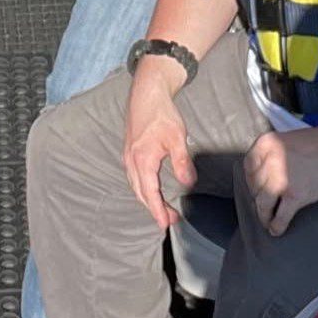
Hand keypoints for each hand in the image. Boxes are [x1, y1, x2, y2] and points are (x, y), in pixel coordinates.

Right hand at [122, 62, 196, 229]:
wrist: (147, 93)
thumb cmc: (162, 114)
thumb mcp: (177, 139)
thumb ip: (182, 163)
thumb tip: (188, 183)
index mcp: (143, 160)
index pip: (150, 193)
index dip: (158, 210)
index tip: (166, 224)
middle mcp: (131, 161)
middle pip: (141, 193)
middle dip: (154, 208)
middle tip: (170, 219)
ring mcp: (128, 156)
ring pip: (135, 186)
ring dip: (148, 199)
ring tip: (162, 207)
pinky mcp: (129, 151)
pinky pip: (133, 176)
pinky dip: (142, 187)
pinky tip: (150, 188)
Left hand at [243, 125, 317, 236]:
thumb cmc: (317, 142)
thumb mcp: (285, 140)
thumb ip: (272, 154)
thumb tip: (265, 175)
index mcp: (265, 145)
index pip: (248, 167)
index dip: (251, 181)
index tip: (256, 189)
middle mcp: (268, 162)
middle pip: (255, 187)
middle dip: (258, 198)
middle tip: (264, 205)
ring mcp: (280, 179)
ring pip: (263, 204)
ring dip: (263, 215)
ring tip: (266, 222)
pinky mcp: (295, 195)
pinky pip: (281, 215)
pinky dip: (276, 225)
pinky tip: (276, 230)